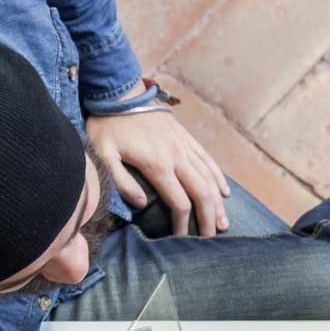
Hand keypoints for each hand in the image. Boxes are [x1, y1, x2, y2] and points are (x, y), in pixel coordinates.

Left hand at [85, 105, 229, 236]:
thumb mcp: (104, 155)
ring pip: (209, 178)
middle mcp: (177, 156)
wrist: (119, 91)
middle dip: (208, 218)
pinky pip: (208, 160)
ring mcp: (184, 146)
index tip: (182, 239)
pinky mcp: (186, 137)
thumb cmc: (108, 126)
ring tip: (222, 223)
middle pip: (202, 193)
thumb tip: (142, 205)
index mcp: (157, 165)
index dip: (183, 224)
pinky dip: (218, 177)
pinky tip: (224, 192)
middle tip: (211, 239)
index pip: (179, 202)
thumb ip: (122, 182)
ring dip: (218, 203)